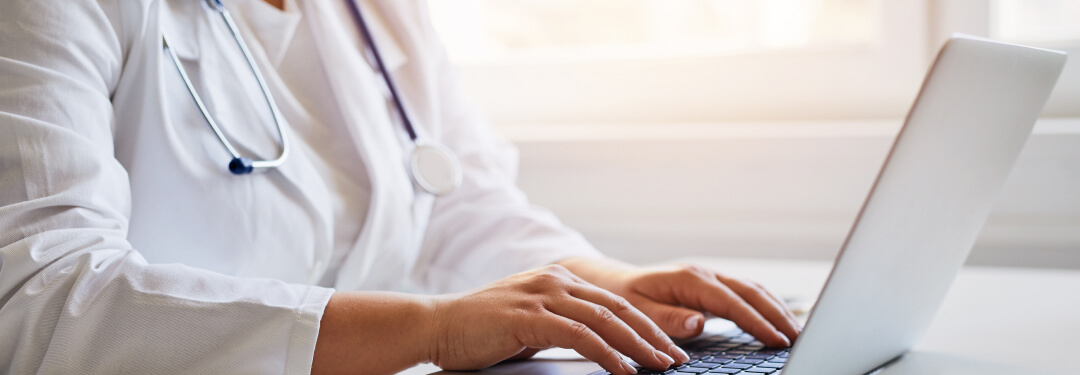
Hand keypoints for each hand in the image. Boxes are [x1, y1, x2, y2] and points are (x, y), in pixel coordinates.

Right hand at [426, 264, 690, 374]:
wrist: (436, 325)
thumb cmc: (479, 331)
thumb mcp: (529, 323)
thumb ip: (561, 327)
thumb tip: (595, 349)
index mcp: (558, 278)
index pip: (613, 301)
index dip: (644, 325)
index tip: (666, 347)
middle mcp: (554, 280)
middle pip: (617, 307)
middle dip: (651, 335)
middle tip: (676, 358)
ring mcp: (542, 295)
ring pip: (604, 319)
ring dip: (637, 346)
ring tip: (660, 366)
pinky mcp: (529, 316)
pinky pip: (579, 335)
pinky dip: (606, 354)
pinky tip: (622, 370)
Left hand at [559, 257, 801, 346]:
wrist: (611, 282)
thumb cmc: (622, 297)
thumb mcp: (638, 310)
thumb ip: (668, 318)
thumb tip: (699, 323)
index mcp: (688, 278)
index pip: (731, 301)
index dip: (756, 321)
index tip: (776, 339)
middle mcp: (703, 273)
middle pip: (750, 291)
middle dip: (777, 314)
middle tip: (799, 338)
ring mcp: (710, 277)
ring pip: (752, 290)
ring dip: (776, 308)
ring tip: (796, 332)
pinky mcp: (712, 286)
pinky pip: (744, 293)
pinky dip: (765, 306)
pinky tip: (777, 321)